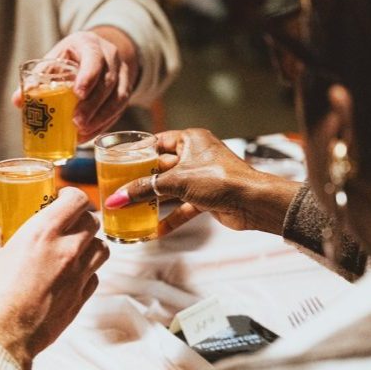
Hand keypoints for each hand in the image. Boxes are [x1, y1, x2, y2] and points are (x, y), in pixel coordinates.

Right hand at [0, 187, 108, 369]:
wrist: (3, 340)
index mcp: (42, 233)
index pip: (77, 200)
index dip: (72, 195)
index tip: (62, 197)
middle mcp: (66, 250)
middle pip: (93, 221)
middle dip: (82, 217)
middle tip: (68, 221)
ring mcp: (78, 275)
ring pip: (102, 248)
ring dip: (91, 242)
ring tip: (75, 246)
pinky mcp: (81, 298)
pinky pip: (96, 275)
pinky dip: (88, 270)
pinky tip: (71, 273)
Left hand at [11, 27, 139, 141]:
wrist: (99, 53)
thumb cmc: (71, 58)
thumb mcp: (55, 59)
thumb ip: (38, 78)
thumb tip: (18, 101)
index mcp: (90, 44)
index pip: (94, 58)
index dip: (88, 76)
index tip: (78, 94)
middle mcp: (111, 57)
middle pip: (107, 82)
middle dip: (92, 105)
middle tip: (77, 123)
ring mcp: (122, 73)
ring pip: (118, 97)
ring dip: (100, 118)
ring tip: (82, 133)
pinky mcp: (126, 90)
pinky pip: (120, 109)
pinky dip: (104, 124)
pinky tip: (89, 135)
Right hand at [103, 128, 302, 235]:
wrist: (253, 202)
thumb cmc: (221, 180)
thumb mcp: (177, 181)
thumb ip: (145, 189)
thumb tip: (117, 198)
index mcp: (190, 139)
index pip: (157, 142)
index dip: (137, 153)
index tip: (118, 162)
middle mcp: (195, 155)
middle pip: (161, 167)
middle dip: (142, 180)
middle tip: (119, 189)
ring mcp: (201, 177)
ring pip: (170, 188)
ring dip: (154, 201)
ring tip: (130, 210)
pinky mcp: (206, 197)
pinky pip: (182, 206)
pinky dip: (170, 217)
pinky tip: (154, 230)